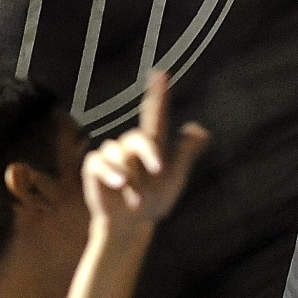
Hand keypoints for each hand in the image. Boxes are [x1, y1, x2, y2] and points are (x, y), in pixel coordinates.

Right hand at [81, 70, 208, 230]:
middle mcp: (130, 144)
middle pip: (138, 138)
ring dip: (130, 178)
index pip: (155, 113)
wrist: (132, 223)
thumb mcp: (175, 179)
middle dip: (149, 153)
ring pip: (118, 154)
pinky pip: (98, 162)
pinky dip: (109, 172)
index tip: (161, 74)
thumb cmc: (156, 199)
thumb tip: (202, 131)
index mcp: (153, 143)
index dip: (159, 93)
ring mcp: (111, 155)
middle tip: (160, 172)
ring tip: (138, 201)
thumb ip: (185, 154)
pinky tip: (118, 184)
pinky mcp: (95, 167)